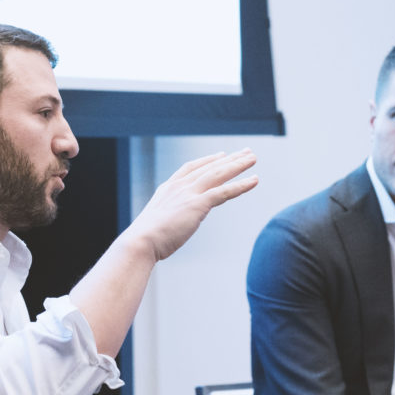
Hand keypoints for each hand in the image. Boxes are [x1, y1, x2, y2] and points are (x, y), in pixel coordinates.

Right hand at [124, 149, 257, 261]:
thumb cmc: (144, 240)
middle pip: (209, 167)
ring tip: (253, 157)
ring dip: (238, 164)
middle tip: (245, 152)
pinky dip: (241, 185)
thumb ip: (165, 220)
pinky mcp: (198, 204)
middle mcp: (179, 186)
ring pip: (219, 174)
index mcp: (167, 189)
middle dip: (229, 158)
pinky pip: (224, 191)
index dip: (208, 161)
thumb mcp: (154, 224)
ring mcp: (189, 194)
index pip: (191, 169)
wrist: (141, 242)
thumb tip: (168, 228)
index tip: (220, 155)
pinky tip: (254, 180)